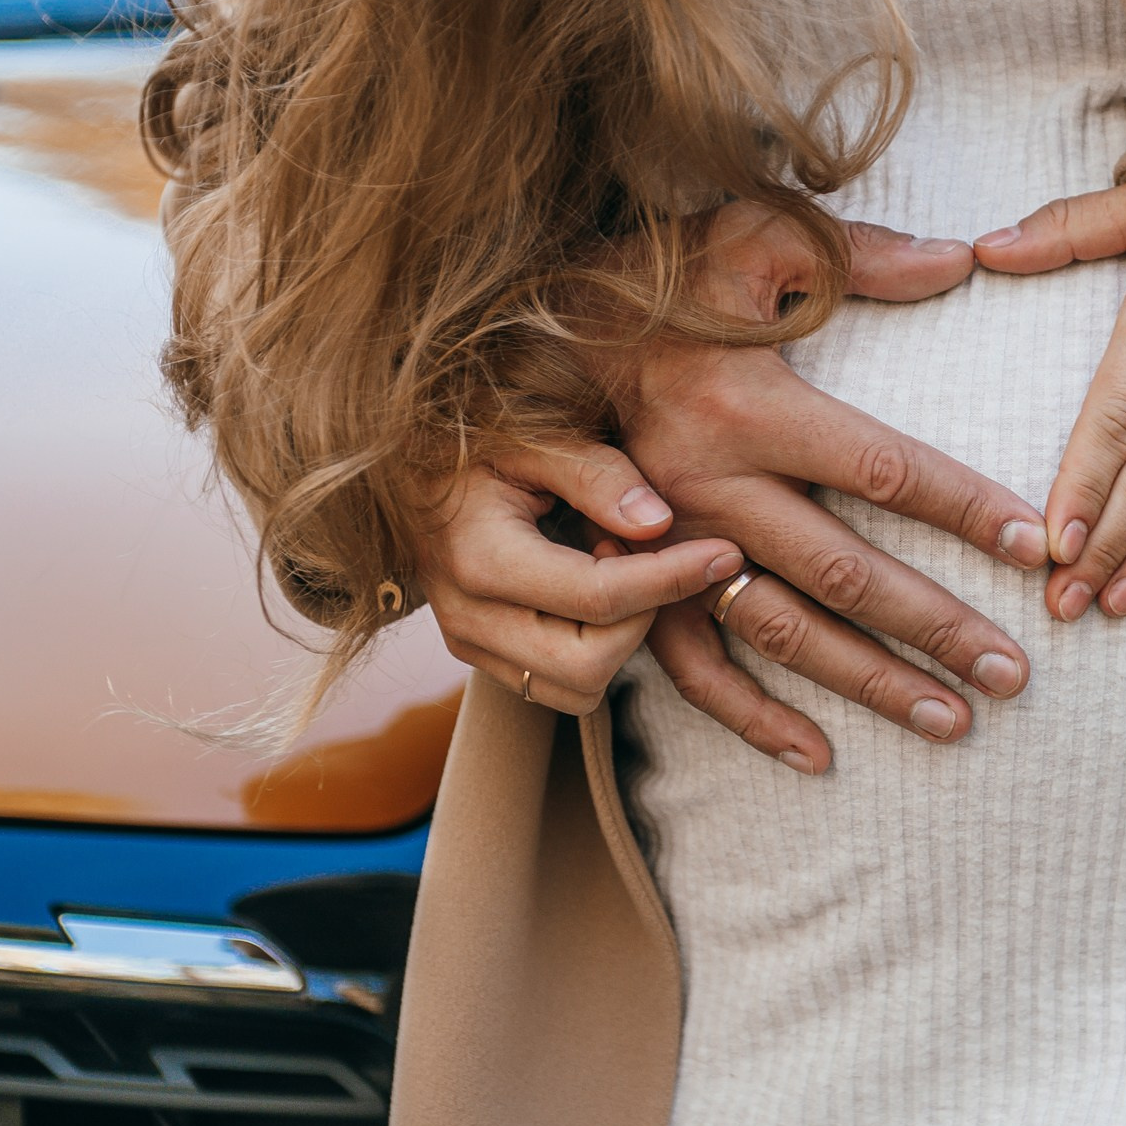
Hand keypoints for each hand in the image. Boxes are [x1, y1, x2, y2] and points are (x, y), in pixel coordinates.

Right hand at [411, 443, 743, 714]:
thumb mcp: (533, 434)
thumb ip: (595, 473)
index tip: (723, 551)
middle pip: (589, 665)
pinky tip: (595, 594)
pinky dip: (595, 652)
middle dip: (644, 619)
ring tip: (616, 570)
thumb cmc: (473, 438)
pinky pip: (556, 687)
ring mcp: (469, 644)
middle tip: (650, 555)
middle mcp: (466, 617)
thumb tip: (658, 523)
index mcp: (478, 559)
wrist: (402, 465)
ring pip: (577, 690)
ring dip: (620, 643)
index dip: (671, 578)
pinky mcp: (480, 655)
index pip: (598, 598)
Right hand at [614, 206, 1047, 774]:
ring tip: (952, 720)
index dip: (966, 510)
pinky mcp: (635, 581)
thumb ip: (856, 255)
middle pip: (847, 573)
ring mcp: (669, 547)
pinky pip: (694, 669)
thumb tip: (958, 259)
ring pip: (784, 632)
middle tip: (1015, 673)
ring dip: (869, 682)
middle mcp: (709, 487)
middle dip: (937, 627)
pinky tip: (820, 756)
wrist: (530, 330)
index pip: (884, 469)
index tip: (1035, 547)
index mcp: (748, 406)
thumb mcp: (748, 239)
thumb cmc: (659, 282)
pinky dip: (753, 718)